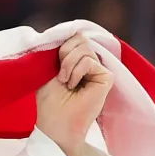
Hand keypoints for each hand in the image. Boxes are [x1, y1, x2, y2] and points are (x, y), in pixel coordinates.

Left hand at [35, 32, 113, 155]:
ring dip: (68, 65)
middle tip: (60, 77)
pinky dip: (77, 71)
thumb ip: (59, 50)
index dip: (62, 47)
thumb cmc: (50, 102)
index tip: (54, 65)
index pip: (73, 38)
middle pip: (79, 39)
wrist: (56, 124)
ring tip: (67, 83)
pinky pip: (90, 60)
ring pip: (84, 48)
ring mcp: (99, 70)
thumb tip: (70, 31)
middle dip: (64, 56)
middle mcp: (89, 63)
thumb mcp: (48, 69)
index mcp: (76, 61)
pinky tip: (75, 86)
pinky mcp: (106, 77)